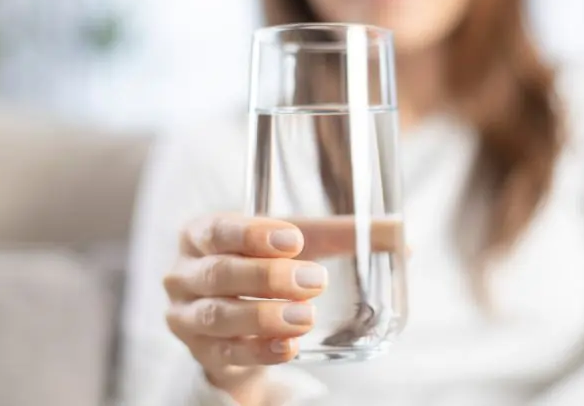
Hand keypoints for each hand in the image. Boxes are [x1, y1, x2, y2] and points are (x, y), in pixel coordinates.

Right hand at [164, 214, 327, 401]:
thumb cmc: (266, 266)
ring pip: (218, 315)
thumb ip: (344, 236)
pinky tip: (289, 347)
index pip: (219, 230)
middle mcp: (184, 274)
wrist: (239, 321)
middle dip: (266, 277)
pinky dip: (260, 350)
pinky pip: (228, 353)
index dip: (254, 234)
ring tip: (306, 317)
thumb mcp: (299, 245)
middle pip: (218, 273)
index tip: (294, 240)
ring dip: (264, 316)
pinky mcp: (201, 352)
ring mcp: (186, 315)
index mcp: (200, 235)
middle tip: (313, 281)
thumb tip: (399, 233)